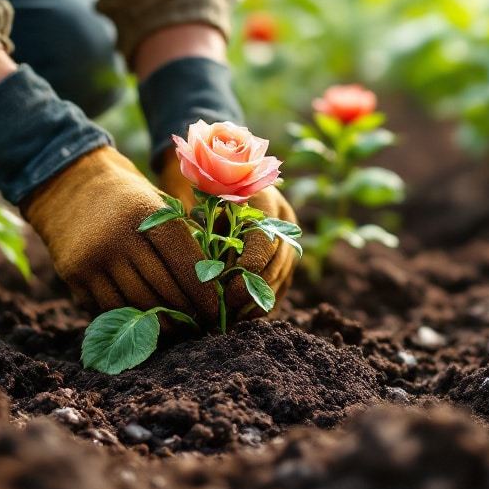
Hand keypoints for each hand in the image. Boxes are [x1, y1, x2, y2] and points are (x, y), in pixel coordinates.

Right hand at [21, 147, 223, 322]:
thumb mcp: (156, 199)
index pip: (183, 261)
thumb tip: (213, 277)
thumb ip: (181, 232)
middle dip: (186, 312)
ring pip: (136, 305)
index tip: (216, 309)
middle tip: (202, 326)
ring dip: (160, 325)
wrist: (67, 181)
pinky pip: (107, 309)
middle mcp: (118, 238)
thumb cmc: (126, 194)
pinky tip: (146, 325)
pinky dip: (129, 319)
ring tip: (178, 330)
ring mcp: (93, 259)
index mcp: (145, 213)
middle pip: (162, 289)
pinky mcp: (74, 276)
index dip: (202, 290)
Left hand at [160, 165, 297, 318]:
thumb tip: (204, 277)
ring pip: (282, 275)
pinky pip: (282, 280)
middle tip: (225, 314)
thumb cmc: (198, 189)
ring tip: (231, 318)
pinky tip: (243, 314)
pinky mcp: (287, 251)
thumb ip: (203, 234)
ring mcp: (290, 235)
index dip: (245, 274)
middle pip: (277, 264)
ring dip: (258, 301)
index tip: (222, 295)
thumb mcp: (198, 205)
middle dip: (251, 293)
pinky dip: (264, 299)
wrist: (216, 170)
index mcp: (265, 200)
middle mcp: (284, 218)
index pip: (263, 245)